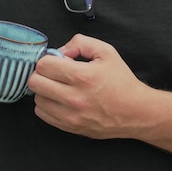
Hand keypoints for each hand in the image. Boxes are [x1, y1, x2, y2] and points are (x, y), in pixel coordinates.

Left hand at [28, 34, 151, 139]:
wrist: (136, 112)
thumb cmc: (122, 82)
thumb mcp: (106, 52)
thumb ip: (81, 43)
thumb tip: (61, 51)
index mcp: (82, 76)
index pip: (44, 65)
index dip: (48, 59)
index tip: (56, 61)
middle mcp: (74, 98)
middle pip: (35, 82)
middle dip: (42, 73)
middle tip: (53, 72)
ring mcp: (71, 115)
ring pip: (37, 99)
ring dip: (44, 90)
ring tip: (58, 86)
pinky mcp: (70, 127)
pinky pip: (43, 115)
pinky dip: (47, 105)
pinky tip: (59, 99)